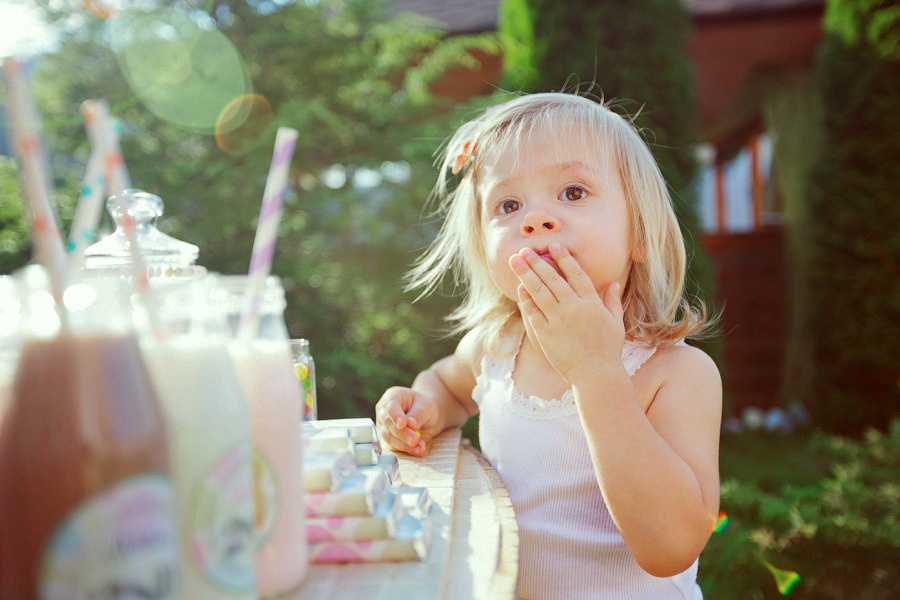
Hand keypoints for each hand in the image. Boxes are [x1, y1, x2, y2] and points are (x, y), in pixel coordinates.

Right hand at [375, 386, 439, 456]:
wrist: (426, 416)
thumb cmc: (425, 406)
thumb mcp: (426, 406)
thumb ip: (418, 414)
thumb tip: (411, 425)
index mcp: (393, 396)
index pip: (390, 406)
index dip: (395, 415)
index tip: (403, 424)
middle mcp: (384, 411)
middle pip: (388, 424)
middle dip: (402, 434)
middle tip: (414, 440)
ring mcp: (384, 426)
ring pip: (389, 437)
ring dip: (404, 445)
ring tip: (420, 448)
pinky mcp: (389, 439)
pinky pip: (395, 447)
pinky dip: (407, 450)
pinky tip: (418, 450)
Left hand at [509, 243, 625, 384]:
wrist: (595, 374)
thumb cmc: (608, 349)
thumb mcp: (616, 323)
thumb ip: (612, 301)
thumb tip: (613, 283)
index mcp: (592, 303)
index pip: (576, 274)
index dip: (564, 258)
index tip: (553, 246)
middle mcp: (574, 308)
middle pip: (553, 279)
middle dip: (537, 262)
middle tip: (524, 250)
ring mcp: (558, 320)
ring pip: (539, 291)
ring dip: (526, 274)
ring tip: (515, 261)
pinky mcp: (546, 333)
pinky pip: (533, 312)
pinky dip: (526, 298)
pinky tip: (520, 287)